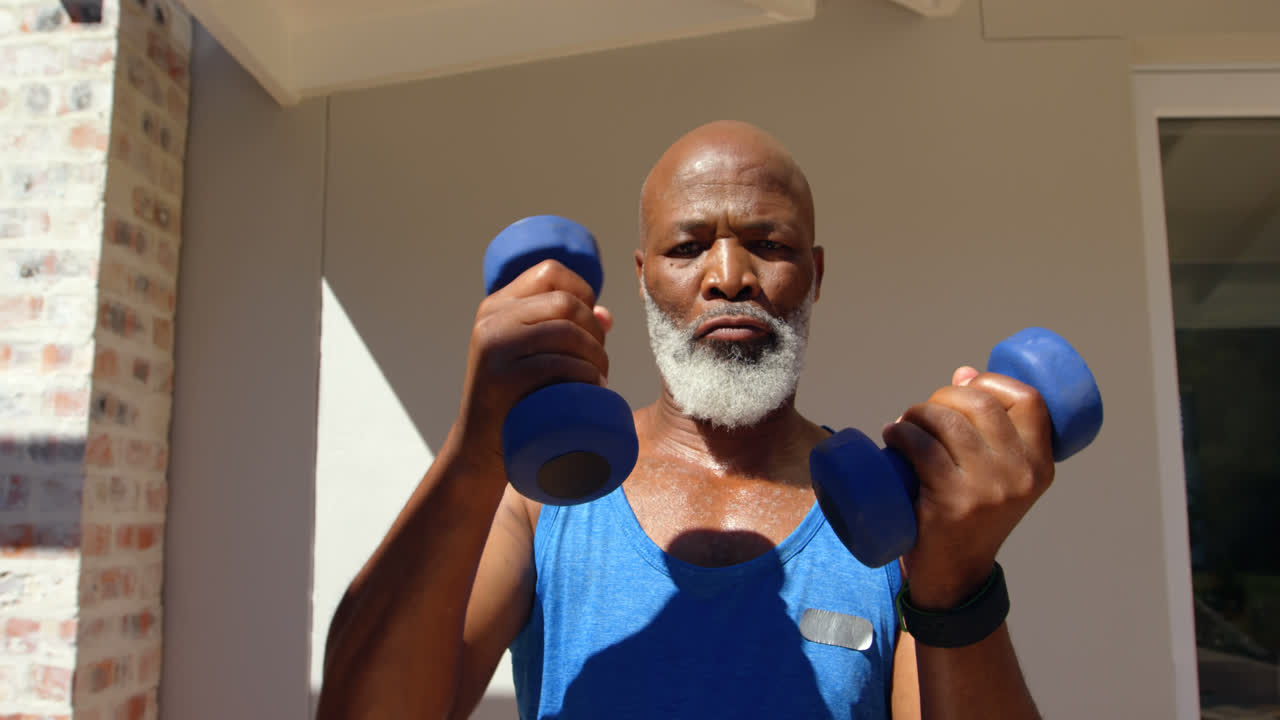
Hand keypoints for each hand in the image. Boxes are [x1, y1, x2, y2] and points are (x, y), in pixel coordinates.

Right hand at [454, 259, 612, 477]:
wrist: (480, 448)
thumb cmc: (516, 400)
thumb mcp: (531, 356)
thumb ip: (562, 330)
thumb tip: (606, 315)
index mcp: (497, 306)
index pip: (551, 272)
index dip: (583, 292)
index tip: (592, 326)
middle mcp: (491, 319)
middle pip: (565, 302)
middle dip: (595, 331)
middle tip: (599, 362)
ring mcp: (493, 347)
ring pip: (565, 331)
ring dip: (596, 355)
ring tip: (600, 378)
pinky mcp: (500, 379)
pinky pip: (557, 364)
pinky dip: (585, 375)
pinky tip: (593, 388)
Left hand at [883, 366, 1053, 609]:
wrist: (955, 575)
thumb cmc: (971, 515)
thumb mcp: (998, 477)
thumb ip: (988, 430)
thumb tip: (965, 373)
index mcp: (1040, 464)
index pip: (1029, 400)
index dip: (993, 382)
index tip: (964, 385)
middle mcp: (1022, 474)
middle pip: (981, 404)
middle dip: (944, 396)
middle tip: (923, 414)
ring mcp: (989, 488)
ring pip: (948, 422)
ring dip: (917, 413)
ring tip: (903, 426)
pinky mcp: (954, 501)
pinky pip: (923, 448)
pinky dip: (901, 434)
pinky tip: (892, 435)